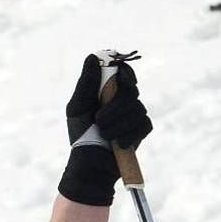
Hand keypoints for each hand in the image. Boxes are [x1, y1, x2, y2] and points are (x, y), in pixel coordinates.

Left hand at [58, 54, 151, 206]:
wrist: (89, 164)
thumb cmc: (81, 134)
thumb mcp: (77, 107)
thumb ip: (86, 83)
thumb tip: (92, 57)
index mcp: (107, 90)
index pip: (123, 71)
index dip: (124, 72)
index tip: (120, 80)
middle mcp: (123, 99)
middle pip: (130, 89)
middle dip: (114, 107)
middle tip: (99, 120)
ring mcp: (134, 113)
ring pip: (136, 108)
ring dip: (117, 124)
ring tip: (104, 135)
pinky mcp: (142, 129)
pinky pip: (143, 124)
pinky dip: (128, 135)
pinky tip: (118, 144)